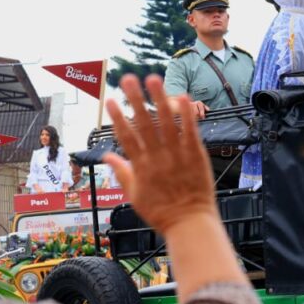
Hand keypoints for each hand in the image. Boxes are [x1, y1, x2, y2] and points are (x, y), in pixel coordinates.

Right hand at [104, 74, 215, 234]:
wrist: (189, 223)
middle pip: (144, 124)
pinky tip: (182, 97)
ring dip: (159, 99)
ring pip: (167, 122)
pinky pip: (190, 131)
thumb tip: (107, 157)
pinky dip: (186, 114)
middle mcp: (157, 158)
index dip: (118, 118)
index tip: (111, 101)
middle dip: (135, 100)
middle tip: (127, 79)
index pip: (126, 137)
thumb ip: (121, 173)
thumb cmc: (162, 212)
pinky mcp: (196, 155)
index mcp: (141, 167)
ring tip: (153, 79)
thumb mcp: (134, 196)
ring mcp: (177, 155)